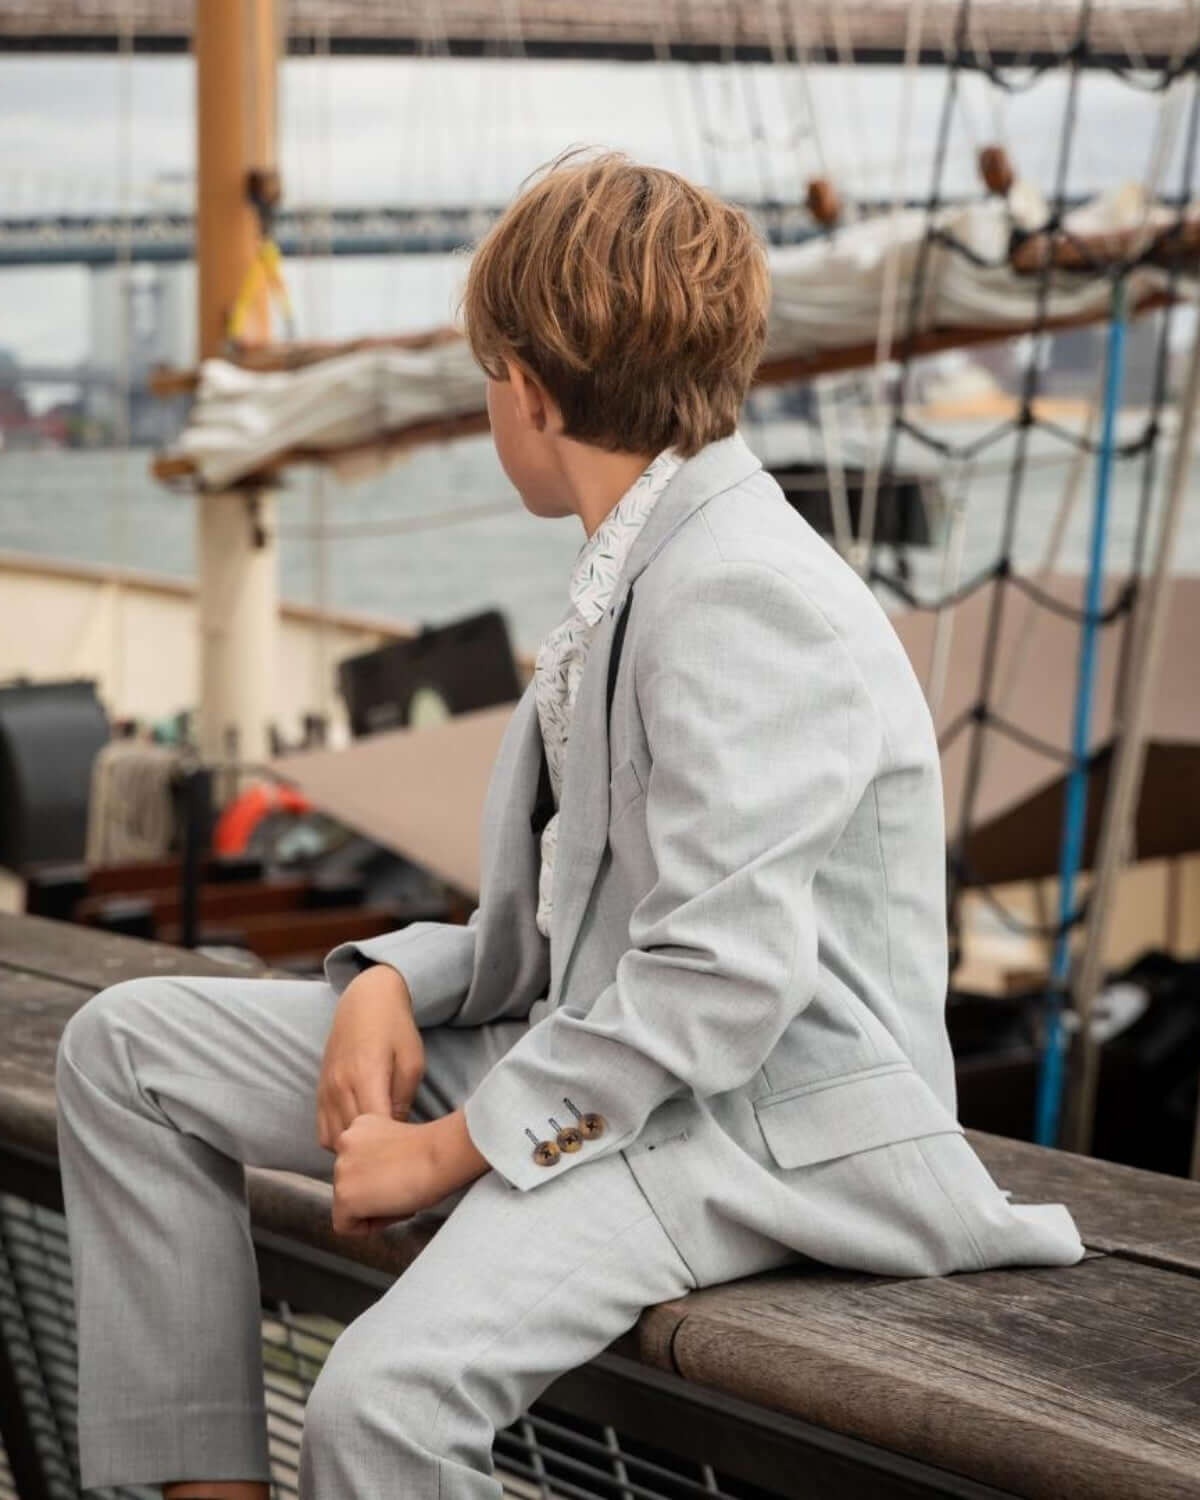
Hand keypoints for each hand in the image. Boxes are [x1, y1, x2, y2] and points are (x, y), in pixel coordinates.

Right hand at [316, 964, 424, 1151]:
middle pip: (352, 1139)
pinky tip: (360, 1137)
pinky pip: (323, 1132)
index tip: (407, 1149)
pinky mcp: (319, 1093)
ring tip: (377, 1148)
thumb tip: (396, 1133)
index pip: (374, 1128)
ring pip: (334, 1141)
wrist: (364, 1001)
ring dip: (354, 1149)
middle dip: (373, 1152)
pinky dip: (339, 1141)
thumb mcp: (412, 1061)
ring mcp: (325, 1091)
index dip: (392, 1146)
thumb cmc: (395, 1029)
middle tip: (395, 1155)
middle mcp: (339, 1086)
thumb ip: (403, 1099)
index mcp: (365, 1076)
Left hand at [332, 1109, 492, 1236]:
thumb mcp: (398, 1142)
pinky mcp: (345, 1195)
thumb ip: (379, 1155)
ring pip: (347, 1205)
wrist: (439, 1155)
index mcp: (359, 1126)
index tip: (398, 1175)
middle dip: (373, 1193)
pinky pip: (346, 1225)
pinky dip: (368, 1226)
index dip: (379, 1177)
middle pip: (349, 1183)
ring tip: (400, 1197)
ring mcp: (342, 1170)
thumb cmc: (433, 1151)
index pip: (355, 1163)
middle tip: (400, 1190)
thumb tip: (378, 1178)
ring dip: (372, 1207)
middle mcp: (344, 1142)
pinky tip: (392, 1209)